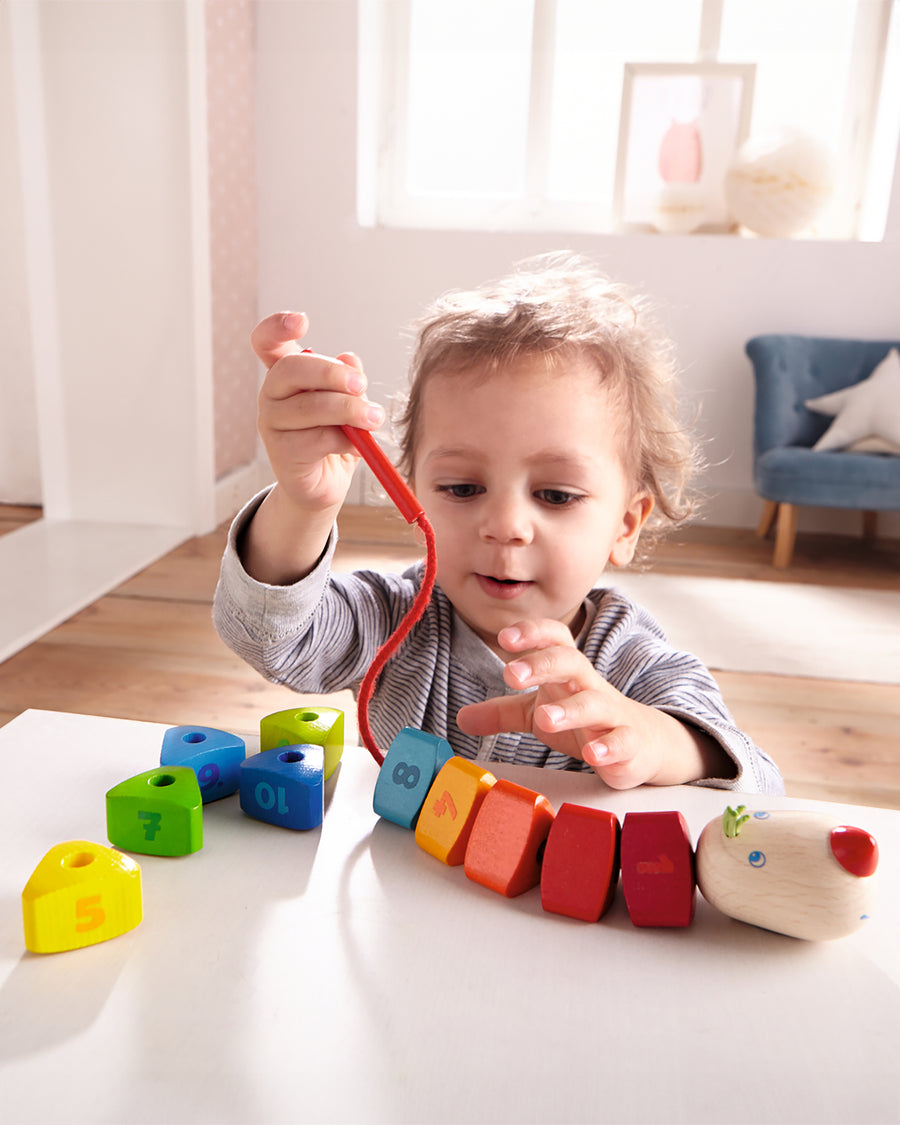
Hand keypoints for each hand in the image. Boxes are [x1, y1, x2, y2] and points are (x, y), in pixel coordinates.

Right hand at [251, 311, 385, 513]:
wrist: (325, 484)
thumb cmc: (336, 435)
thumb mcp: (349, 401)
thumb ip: (349, 379)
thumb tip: (350, 360)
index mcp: (284, 374)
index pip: (265, 342)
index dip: (276, 327)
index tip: (302, 322)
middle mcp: (271, 395)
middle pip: (290, 369)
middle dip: (331, 373)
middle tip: (362, 385)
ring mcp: (271, 425)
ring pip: (309, 407)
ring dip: (349, 411)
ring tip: (374, 419)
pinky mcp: (282, 454)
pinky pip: (318, 439)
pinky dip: (346, 440)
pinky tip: (359, 446)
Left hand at [456, 619, 719, 788]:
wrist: (642, 743)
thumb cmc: (584, 720)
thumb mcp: (539, 712)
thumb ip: (503, 713)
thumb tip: (461, 717)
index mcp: (567, 673)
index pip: (555, 640)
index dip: (532, 633)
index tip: (504, 637)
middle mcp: (590, 687)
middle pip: (572, 662)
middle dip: (543, 664)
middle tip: (512, 675)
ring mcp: (612, 715)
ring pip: (595, 703)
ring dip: (570, 709)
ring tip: (545, 717)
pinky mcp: (629, 745)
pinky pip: (623, 741)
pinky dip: (609, 747)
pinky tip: (593, 755)